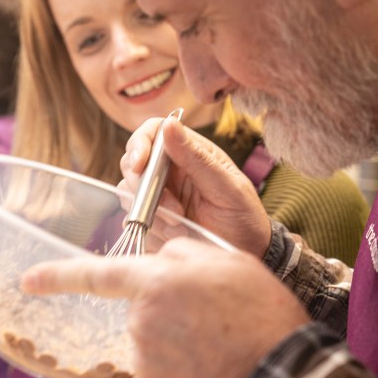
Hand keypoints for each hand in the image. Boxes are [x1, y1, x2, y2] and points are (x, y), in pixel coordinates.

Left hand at [21, 237, 308, 377]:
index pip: (97, 274)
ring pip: (149, 341)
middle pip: (141, 309)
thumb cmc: (262, 317)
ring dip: (173, 342)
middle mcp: (141, 319)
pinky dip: (173, 373)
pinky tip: (202, 371)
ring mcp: (143, 359)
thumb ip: (183, 254)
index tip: (27, 280)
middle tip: (210, 319)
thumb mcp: (230, 263)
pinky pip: (154, 373)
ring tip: (215, 346)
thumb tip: (162, 261)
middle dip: (165, 310)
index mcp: (157, 280)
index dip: (57, 275)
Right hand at [120, 117, 270, 256]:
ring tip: (180, 222)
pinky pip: (133, 218)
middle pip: (132, 162)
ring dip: (150, 209)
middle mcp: (170, 171)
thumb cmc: (244, 216)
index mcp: (190, 153)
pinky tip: (173, 233)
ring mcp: (159, 196)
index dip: (139, 144)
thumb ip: (197, 158)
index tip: (139, 165)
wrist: (248, 252)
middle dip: (143, 185)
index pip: (153, 133)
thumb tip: (170, 125)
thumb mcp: (227, 187)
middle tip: (171, 207)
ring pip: (129, 192)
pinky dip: (148, 227)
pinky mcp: (152, 220)